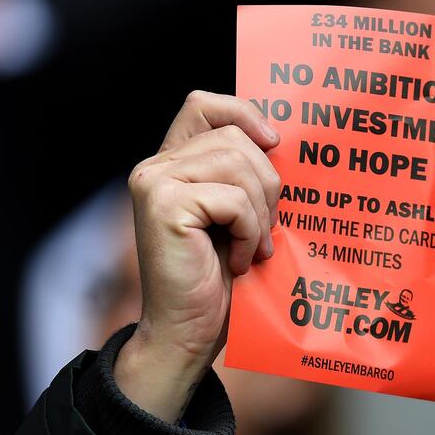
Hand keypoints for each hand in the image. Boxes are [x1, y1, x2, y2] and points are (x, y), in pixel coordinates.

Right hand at [114, 91, 280, 422]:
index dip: (243, 113)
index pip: (204, 104)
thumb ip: (242, 175)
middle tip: (265, 229)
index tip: (273, 143)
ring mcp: (155, 183)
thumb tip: (280, 141)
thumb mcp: (235, 215)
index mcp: (172, 163)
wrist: (188, 330)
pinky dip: (250, 232)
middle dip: (267, 184)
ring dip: (260, 212)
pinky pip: (234, 200)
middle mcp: (155, 166)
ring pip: (239, 165)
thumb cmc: (216, 276)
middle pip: (236, 139)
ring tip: (252, 247)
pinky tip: (239, 260)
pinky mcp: (164, 205)